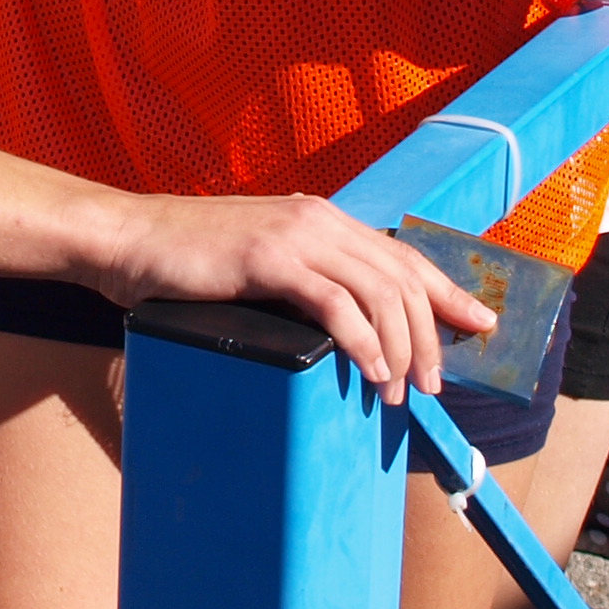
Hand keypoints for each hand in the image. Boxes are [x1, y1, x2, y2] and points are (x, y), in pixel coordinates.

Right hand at [89, 193, 493, 403]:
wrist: (128, 237)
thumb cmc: (185, 259)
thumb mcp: (257, 259)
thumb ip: (300, 276)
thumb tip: (342, 322)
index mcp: (320, 217)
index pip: (402, 254)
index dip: (447, 290)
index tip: (480, 323)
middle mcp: (317, 219)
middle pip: (402, 276)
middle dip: (432, 333)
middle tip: (435, 384)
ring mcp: (293, 236)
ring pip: (379, 290)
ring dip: (401, 347)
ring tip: (400, 391)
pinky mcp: (268, 259)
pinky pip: (335, 304)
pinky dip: (362, 341)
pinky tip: (370, 371)